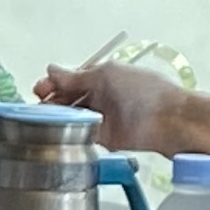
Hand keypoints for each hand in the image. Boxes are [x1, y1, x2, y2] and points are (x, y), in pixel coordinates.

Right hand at [35, 59, 191, 155]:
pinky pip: (84, 136)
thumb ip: (77, 77)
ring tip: (41, 121)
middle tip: (36, 108)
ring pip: (74, 119)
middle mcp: (103, 97)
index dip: (53, 84)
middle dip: (52, 102)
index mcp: (104, 77)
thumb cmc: (146, 92)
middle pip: (70, 100)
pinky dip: (70, 134)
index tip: (39, 89)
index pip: (71, 80)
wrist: (173, 122)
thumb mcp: (107, 76)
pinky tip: (57, 135)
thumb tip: (52, 70)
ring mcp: (105, 118)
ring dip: (58, 119)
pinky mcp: (108, 139)